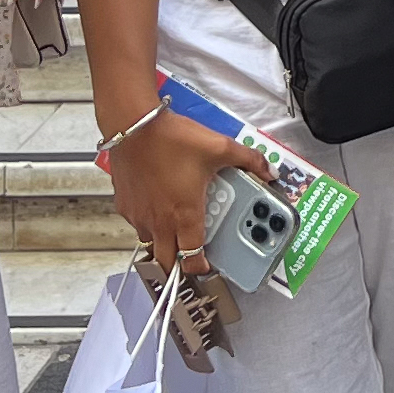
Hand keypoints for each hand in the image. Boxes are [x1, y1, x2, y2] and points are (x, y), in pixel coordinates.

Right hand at [98, 102, 277, 268]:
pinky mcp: (124, 204)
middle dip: (178, 265)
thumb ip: (249, 160)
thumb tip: (269, 170)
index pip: (191, 259)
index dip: (200, 267)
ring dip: (162, 241)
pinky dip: (147, 221)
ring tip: (174, 226)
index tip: (207, 264)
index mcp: (184, 215)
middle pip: (166, 262)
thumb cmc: (172, 139)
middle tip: (189, 255)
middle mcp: (159, 222)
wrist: (133, 125)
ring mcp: (139, 215)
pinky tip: (157, 203)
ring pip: (150, 242)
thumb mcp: (219, 148)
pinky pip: (136, 223)